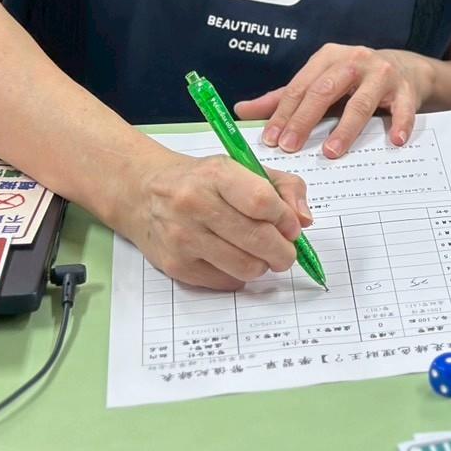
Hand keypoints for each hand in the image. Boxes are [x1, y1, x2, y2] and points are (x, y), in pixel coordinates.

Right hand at [118, 146, 310, 290]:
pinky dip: (239, 275)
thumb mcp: (244, 167)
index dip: (286, 219)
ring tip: (259, 253)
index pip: (262, 202)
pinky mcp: (176, 266)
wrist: (145, 193)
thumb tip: (304, 220)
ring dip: (263, 265)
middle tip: (286, 250)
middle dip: (284, 251)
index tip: (293, 227)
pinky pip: (226, 282)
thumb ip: (284, 188)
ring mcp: (183, 237)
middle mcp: (195, 204)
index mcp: (217, 174)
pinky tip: (232, 257)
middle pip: (258, 240)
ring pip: (246, 267)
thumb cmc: (204, 180)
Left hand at [235, 44, 434, 156]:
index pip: (300, 87)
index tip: (270, 139)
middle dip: (305, 120)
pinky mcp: (406, 89)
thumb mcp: (321, 82)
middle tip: (290, 146)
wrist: (407, 69)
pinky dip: (400, 124)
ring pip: (361, 101)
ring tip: (332, 152)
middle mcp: (354, 61)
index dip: (283, 113)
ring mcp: (382, 73)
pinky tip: (395, 141)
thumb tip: (242, 110)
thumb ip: (284, 98)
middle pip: (325, 90)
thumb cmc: (356, 80)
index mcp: (329, 58)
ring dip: (346, 128)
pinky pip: (403, 108)